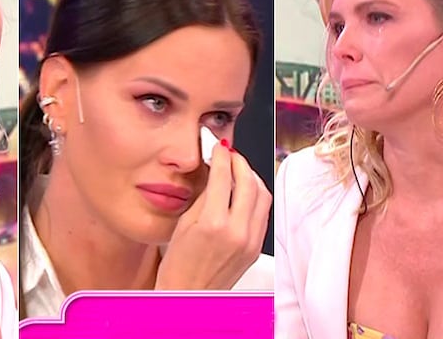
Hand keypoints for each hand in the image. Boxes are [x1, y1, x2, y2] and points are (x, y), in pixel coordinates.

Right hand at [155, 140, 271, 289]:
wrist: (188, 295)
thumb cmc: (179, 265)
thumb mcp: (185, 223)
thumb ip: (204, 195)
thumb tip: (215, 171)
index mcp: (213, 223)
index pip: (223, 176)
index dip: (222, 156)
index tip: (219, 147)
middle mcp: (236, 231)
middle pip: (249, 182)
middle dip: (240, 162)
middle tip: (230, 155)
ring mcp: (250, 240)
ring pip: (263, 195)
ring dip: (251, 177)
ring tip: (238, 171)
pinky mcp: (256, 247)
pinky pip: (263, 213)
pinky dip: (256, 196)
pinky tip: (244, 193)